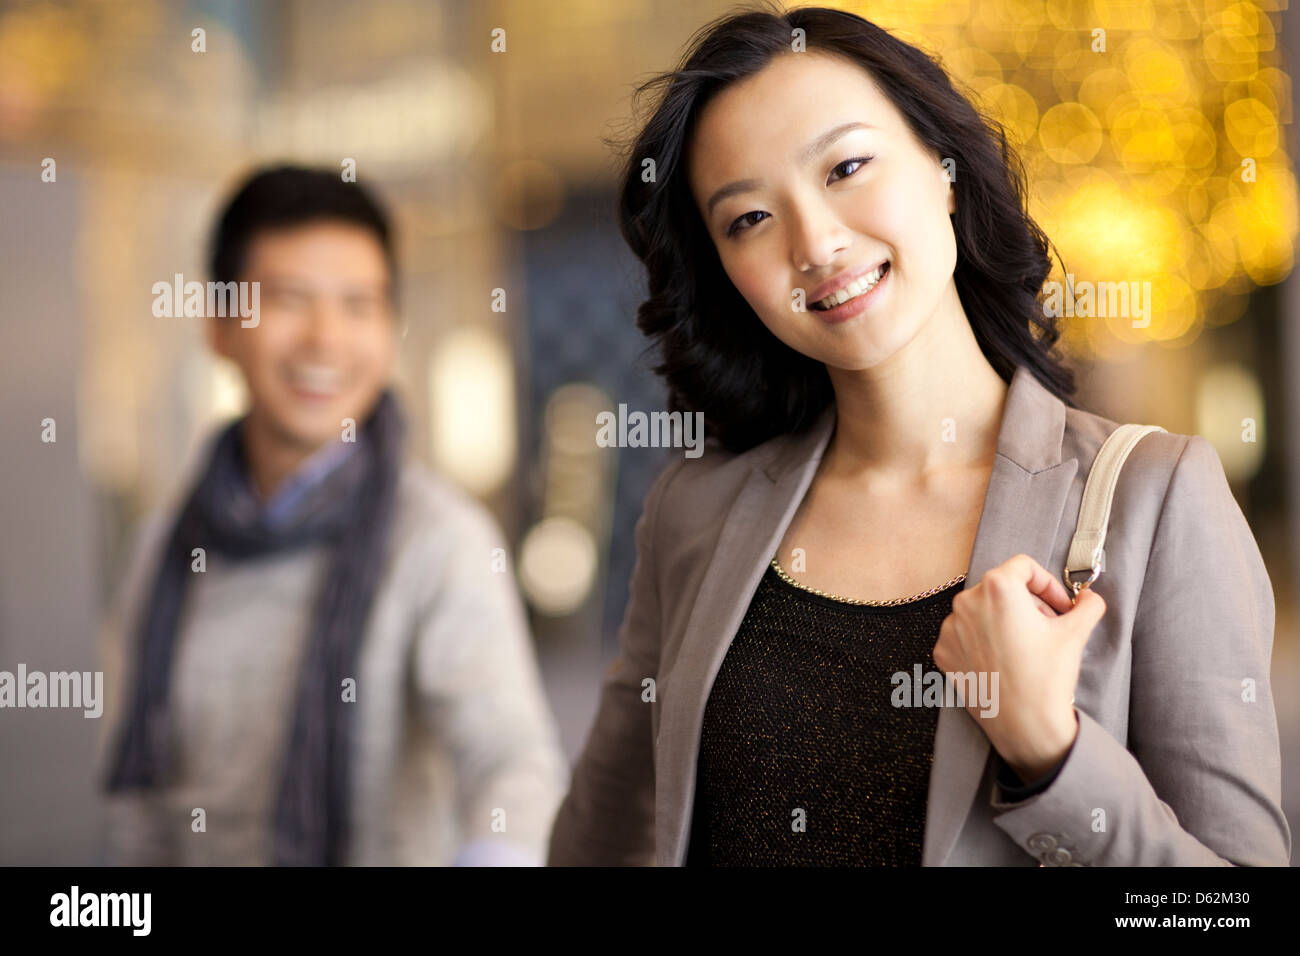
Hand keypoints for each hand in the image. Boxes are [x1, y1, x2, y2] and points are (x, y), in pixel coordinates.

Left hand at [932, 554, 1106, 780]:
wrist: (1025, 726)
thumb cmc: (1047, 678)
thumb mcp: (1075, 633)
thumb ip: (1087, 605)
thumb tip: (1089, 597)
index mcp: (998, 588)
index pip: (1023, 566)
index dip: (1047, 584)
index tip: (1060, 605)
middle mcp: (967, 602)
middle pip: (1002, 588)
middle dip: (1028, 604)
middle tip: (1048, 628)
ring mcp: (951, 628)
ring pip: (982, 611)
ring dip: (1005, 621)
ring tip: (1026, 647)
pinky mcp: (943, 651)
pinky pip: (965, 634)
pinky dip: (984, 641)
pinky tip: (1004, 660)